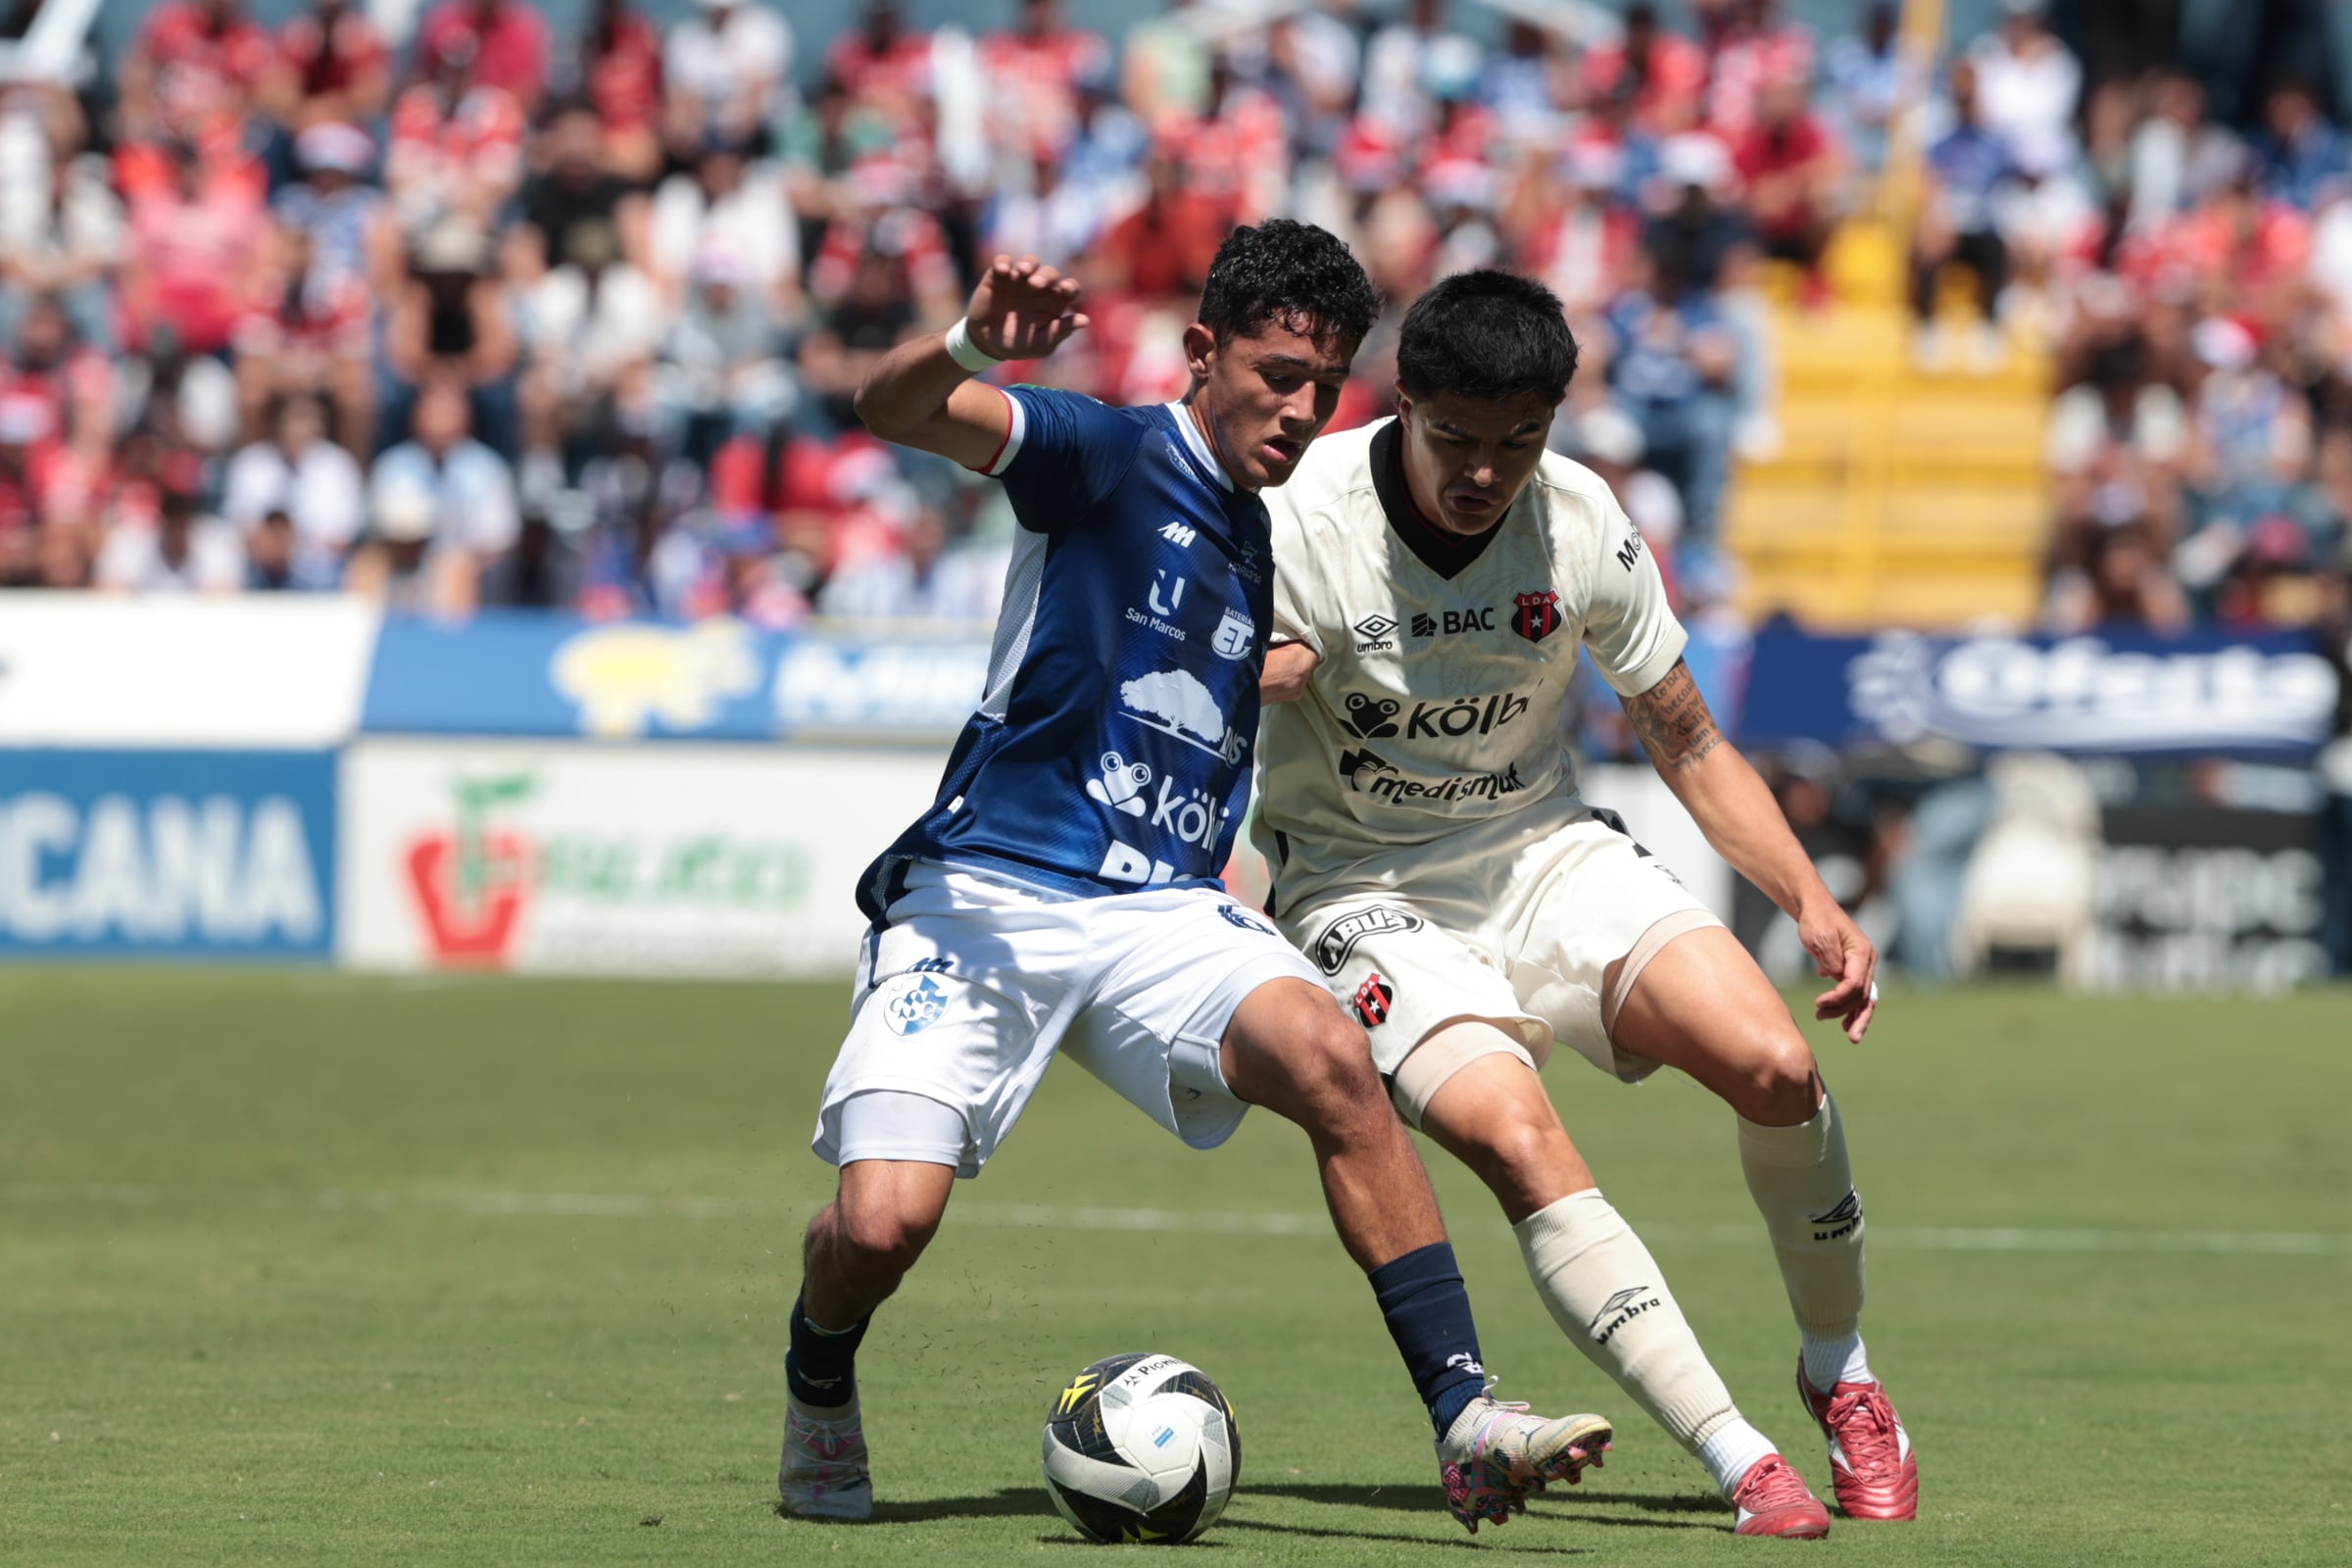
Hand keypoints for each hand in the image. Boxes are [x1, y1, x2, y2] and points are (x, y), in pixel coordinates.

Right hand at [965, 254, 1089, 360]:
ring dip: (1029, 263)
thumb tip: (1085, 320)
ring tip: (1023, 271)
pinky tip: (1003, 270)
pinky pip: (1003, 261)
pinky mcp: (998, 275)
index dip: (1070, 286)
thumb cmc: (1020, 345)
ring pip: (1030, 262)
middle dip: (1046, 276)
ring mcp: (1019, 280)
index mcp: (1054, 302)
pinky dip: (1003, 262)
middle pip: (1050, 273)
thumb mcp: (1041, 344)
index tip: (1065, 288)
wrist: (987, 344)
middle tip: (1036, 285)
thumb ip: (1060, 331)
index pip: (1070, 288)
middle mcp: (1040, 287)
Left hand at [1802, 901, 1877, 1042]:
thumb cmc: (1817, 920)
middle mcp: (1868, 961)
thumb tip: (1835, 978)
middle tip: (1820, 1017)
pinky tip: (1847, 1024)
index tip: (1818, 1003)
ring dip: (1853, 1016)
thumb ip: (1831, 958)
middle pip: (1862, 994)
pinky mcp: (1855, 971)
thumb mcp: (1820, 936)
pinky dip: (1854, 1010)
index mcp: (1862, 951)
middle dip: (1845, 1011)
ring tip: (1847, 1034)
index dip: (1838, 998)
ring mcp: (1864, 967)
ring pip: (1865, 999)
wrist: (1816, 909)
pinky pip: (1859, 995)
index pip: (1855, 983)